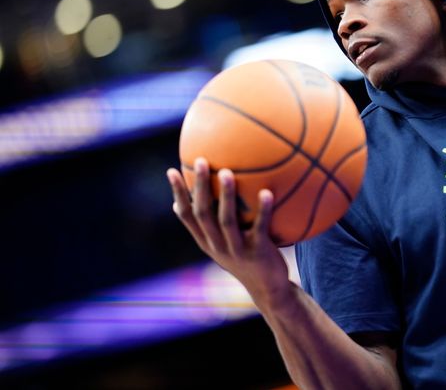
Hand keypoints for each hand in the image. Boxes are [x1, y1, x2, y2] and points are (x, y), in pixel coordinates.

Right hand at [166, 158, 291, 308]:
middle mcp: (217, 246)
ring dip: (226, 196)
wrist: (268, 290)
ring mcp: (237, 250)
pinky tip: (267, 191)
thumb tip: (202, 200)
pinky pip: (260, 228)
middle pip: (203, 214)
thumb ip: (215, 224)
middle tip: (201, 161)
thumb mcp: (226, 243)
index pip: (186, 215)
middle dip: (199, 187)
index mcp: (206, 241)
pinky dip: (263, 210)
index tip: (173, 170)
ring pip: (226, 221)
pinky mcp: (258, 253)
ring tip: (228, 172)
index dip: (178, 193)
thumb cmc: (247, 258)